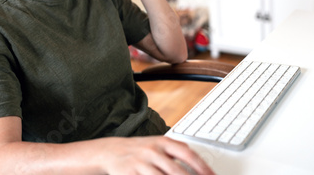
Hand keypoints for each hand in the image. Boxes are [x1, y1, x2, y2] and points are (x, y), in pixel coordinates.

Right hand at [99, 136, 214, 174]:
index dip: (202, 167)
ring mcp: (141, 164)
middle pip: (177, 171)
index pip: (187, 154)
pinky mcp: (130, 174)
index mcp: (163, 142)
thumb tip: (200, 164)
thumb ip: (177, 152)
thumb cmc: (141, 149)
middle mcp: (153, 151)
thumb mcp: (159, 144)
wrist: (111, 151)